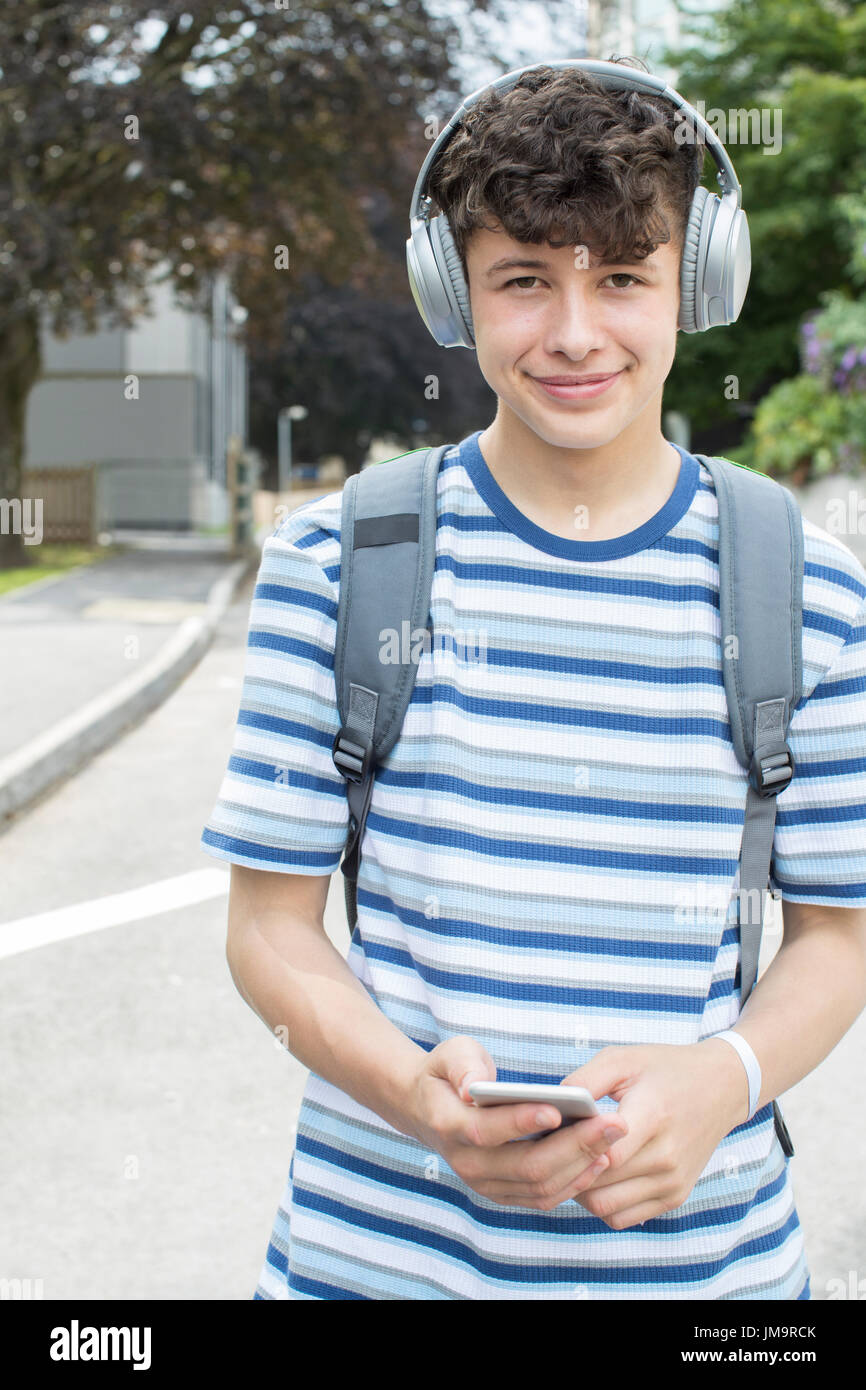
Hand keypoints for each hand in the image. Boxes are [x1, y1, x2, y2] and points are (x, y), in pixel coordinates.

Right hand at [404, 1036, 628, 1210]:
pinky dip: (574, 1182)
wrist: (430, 1109)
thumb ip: (463, 1066)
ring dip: (581, 1166)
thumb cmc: (449, 1074)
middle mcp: (467, 1163)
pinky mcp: (504, 1193)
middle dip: (574, 1146)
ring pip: (540, 1188)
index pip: (485, 1131)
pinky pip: (543, 1197)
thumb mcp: (450, 1055)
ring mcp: (485, 1184)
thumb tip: (474, 1085)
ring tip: (612, 1140)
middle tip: (612, 1123)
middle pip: (525, 1166)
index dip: (521, 1122)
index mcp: (448, 1124)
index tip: (558, 1109)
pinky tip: (599, 1159)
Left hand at [561, 1040, 748, 1228]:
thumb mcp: (622, 1059)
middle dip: (568, 1169)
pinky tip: (596, 1176)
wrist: (721, 1087)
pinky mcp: (674, 1197)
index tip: (550, 1135)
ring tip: (572, 1162)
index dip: (571, 1148)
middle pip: (598, 1183)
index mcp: (653, 1116)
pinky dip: (602, 1202)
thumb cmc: (664, 1069)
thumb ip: (582, 1081)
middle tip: (550, 1151)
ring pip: (605, 1206)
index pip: (603, 1152)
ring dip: (582, 1190)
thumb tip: (548, 1106)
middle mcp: (666, 1157)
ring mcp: (672, 1182)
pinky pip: (622, 1216)